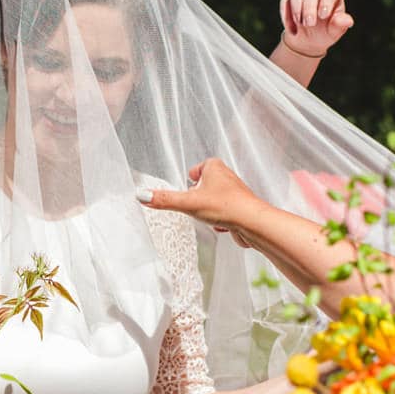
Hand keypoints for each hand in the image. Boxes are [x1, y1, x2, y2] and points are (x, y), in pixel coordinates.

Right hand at [139, 158, 261, 233]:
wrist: (252, 223)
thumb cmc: (225, 206)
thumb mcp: (187, 203)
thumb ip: (164, 200)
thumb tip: (142, 196)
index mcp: (215, 167)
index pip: (196, 169)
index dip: (190, 182)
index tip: (188, 190)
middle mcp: (227, 177)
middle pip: (204, 186)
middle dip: (198, 199)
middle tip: (196, 206)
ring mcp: (234, 193)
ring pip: (212, 202)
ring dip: (208, 211)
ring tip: (210, 216)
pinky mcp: (239, 209)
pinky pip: (222, 214)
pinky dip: (219, 221)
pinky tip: (221, 226)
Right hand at [279, 0, 353, 58]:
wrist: (308, 40)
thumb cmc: (325, 33)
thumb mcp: (334, 32)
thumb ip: (340, 25)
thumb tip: (347, 21)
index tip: (323, 15)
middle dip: (309, 7)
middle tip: (309, 24)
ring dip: (297, 6)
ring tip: (300, 23)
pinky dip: (286, 14)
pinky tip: (292, 28)